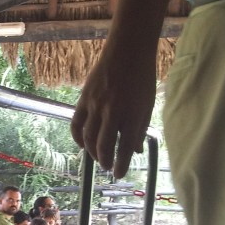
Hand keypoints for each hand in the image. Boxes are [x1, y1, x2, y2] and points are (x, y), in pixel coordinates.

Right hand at [70, 45, 157, 178]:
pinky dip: (78, 138)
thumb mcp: (147, 103)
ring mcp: (96, 105)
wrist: (127, 50)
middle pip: (104, 145)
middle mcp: (113, 111)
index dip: (122, 163)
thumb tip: (135, 150)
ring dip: (92, 151)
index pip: (126, 146)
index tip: (119, 174)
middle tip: (107, 166)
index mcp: (133, 113)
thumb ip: (140, 127)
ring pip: (89, 138)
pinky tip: (83, 144)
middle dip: (105, 160)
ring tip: (97, 157)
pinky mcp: (83, 99)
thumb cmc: (141, 77)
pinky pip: (76, 125)